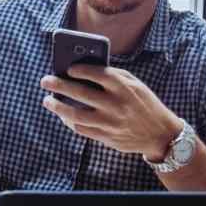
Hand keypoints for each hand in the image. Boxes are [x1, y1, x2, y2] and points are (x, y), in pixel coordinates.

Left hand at [39, 65, 183, 160]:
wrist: (160, 133)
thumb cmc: (143, 103)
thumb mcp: (135, 84)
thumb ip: (112, 75)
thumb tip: (82, 69)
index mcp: (124, 87)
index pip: (96, 74)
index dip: (79, 70)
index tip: (68, 68)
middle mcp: (116, 104)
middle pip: (80, 93)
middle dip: (59, 85)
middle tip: (45, 80)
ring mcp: (110, 123)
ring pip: (75, 114)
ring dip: (58, 106)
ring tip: (47, 100)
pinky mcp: (106, 137)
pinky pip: (81, 129)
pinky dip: (68, 121)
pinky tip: (62, 114)